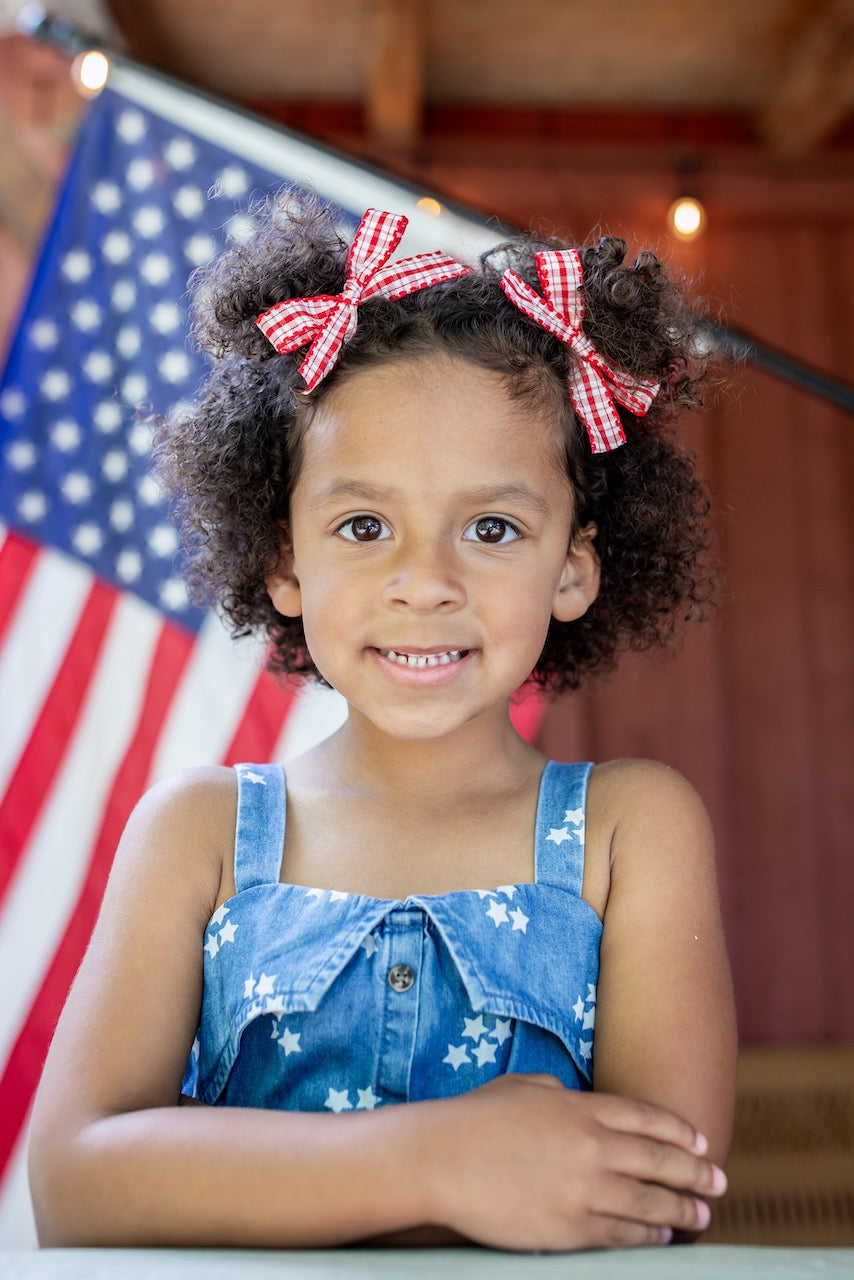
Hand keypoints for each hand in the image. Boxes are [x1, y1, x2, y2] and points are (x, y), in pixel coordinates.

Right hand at [426, 1073, 726, 1252]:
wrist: (443, 1160)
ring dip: (681, 1209)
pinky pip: (622, 1236)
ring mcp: (584, 1192)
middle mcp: (593, 1148)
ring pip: (649, 1204)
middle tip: (719, 1181)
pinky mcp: (570, 1229)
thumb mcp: (526, 1087)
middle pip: (660, 1161)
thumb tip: (579, 1101)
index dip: (681, 1131)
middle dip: (696, 1173)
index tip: (701, 1142)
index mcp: (583, 1108)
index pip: (649, 1119)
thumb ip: (562, 1095)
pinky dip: (648, 1236)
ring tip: (700, 1214)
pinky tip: (661, 1235)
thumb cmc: (477, 1118)